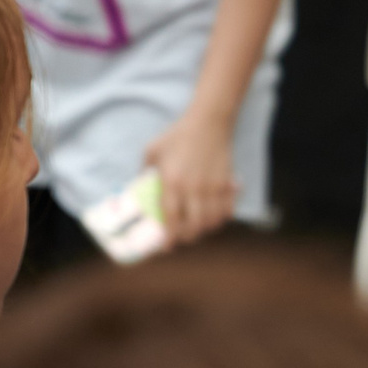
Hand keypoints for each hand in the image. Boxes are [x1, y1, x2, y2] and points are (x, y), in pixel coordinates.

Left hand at [141, 111, 237, 244]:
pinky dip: (221, 218)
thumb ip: (145, 171)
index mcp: (172, 181)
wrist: (209, 122)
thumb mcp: (152, 150)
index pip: (171, 218)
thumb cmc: (178, 135)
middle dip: (186, 237)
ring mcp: (213, 187)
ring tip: (197, 228)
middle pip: (194, 226)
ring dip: (204, 230)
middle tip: (181, 237)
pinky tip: (214, 217)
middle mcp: (193, 188)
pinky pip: (227, 210)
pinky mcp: (227, 183)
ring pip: (212, 222)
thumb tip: (139, 188)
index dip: (169, 237)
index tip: (165, 246)